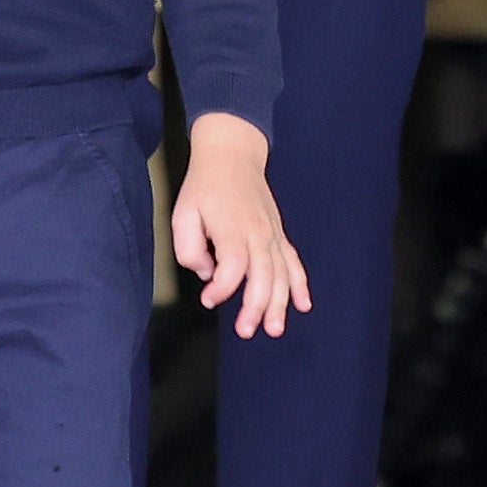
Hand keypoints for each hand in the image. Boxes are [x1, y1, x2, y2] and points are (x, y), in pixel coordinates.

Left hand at [173, 113, 303, 338]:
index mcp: (231, 228)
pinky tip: (304, 305)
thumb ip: (189, 247)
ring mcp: (271, 234)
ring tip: (274, 329)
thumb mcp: (182, 213)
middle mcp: (257, 234)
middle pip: (263, 276)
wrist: (232, 156)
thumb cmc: (204, 187)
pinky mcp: (278, 235)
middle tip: (246, 330)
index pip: (233, 267)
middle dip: (256, 307)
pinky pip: (294, 262)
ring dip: (280, 304)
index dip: (222, 289)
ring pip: (282, 274)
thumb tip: (207, 272)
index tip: (207, 299)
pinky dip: (300, 284)